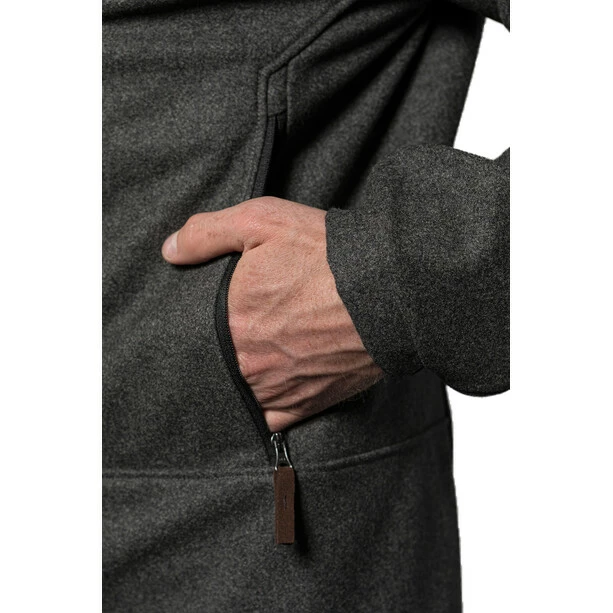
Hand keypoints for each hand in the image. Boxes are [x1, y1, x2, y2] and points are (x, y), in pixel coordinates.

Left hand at [162, 197, 383, 430]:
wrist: (389, 289)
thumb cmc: (326, 253)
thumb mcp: (261, 221)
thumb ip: (206, 234)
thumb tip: (169, 251)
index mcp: (229, 320)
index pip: (194, 331)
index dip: (206, 319)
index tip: (221, 311)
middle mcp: (247, 362)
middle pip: (220, 361)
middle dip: (229, 345)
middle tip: (248, 328)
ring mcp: (276, 388)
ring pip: (243, 390)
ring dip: (248, 375)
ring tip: (263, 355)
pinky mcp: (305, 405)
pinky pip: (272, 417)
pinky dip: (269, 404)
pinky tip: (275, 384)